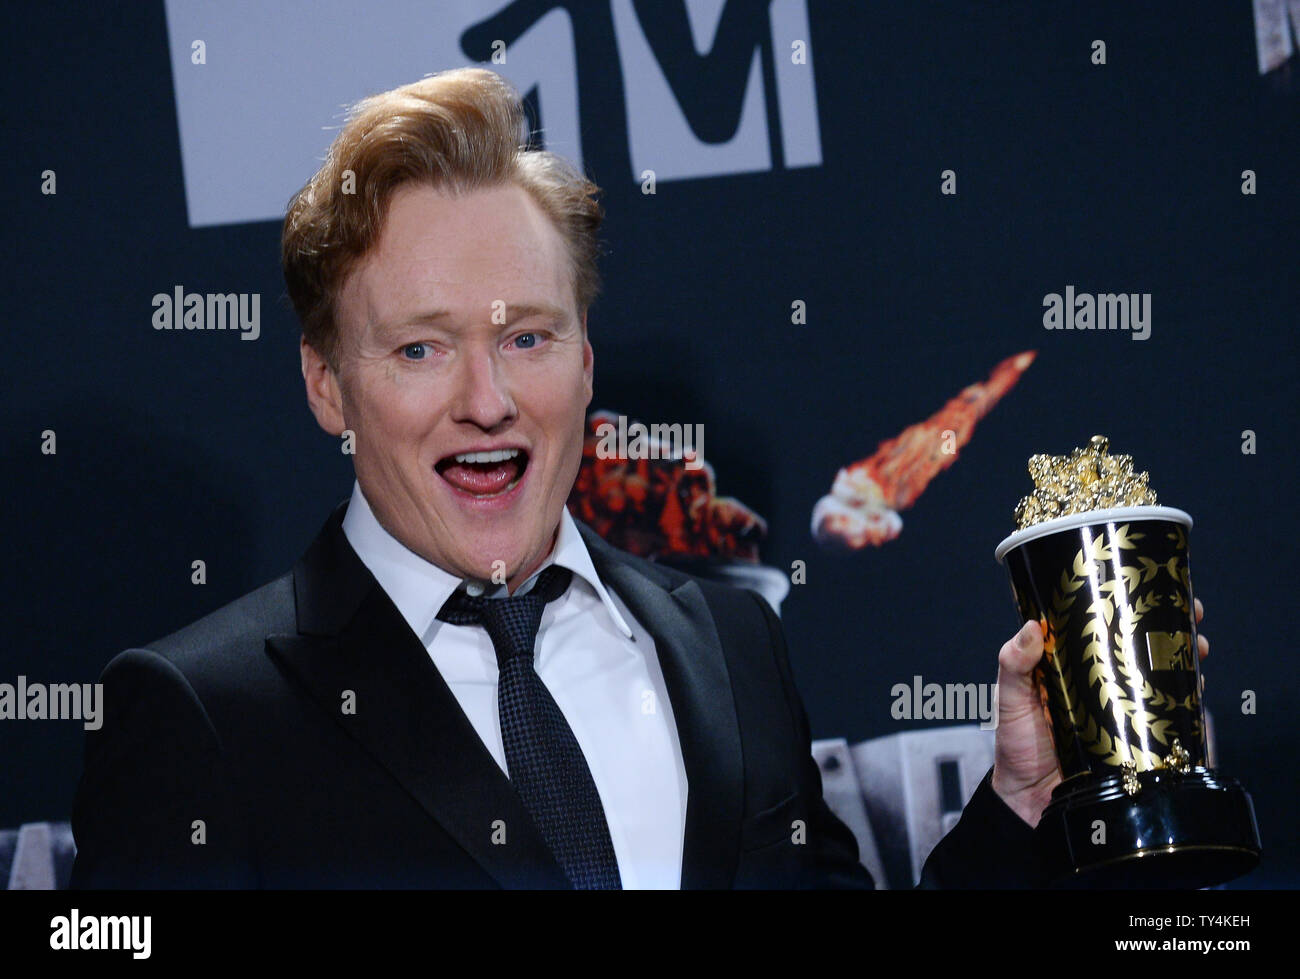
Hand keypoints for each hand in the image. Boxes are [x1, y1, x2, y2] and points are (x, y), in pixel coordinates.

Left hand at [990, 598, 1208, 826]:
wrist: (1028, 801)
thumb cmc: (1016, 743)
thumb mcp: (1009, 699)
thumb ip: (1013, 665)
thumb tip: (1031, 628)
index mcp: (1073, 662)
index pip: (1105, 623)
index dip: (1129, 602)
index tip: (1151, 583)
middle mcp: (1104, 681)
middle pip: (1144, 645)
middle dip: (1173, 627)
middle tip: (1190, 615)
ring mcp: (1125, 709)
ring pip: (1164, 676)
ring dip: (1186, 659)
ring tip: (1199, 647)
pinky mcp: (1141, 740)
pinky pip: (1172, 717)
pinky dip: (1190, 702)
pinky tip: (1197, 691)